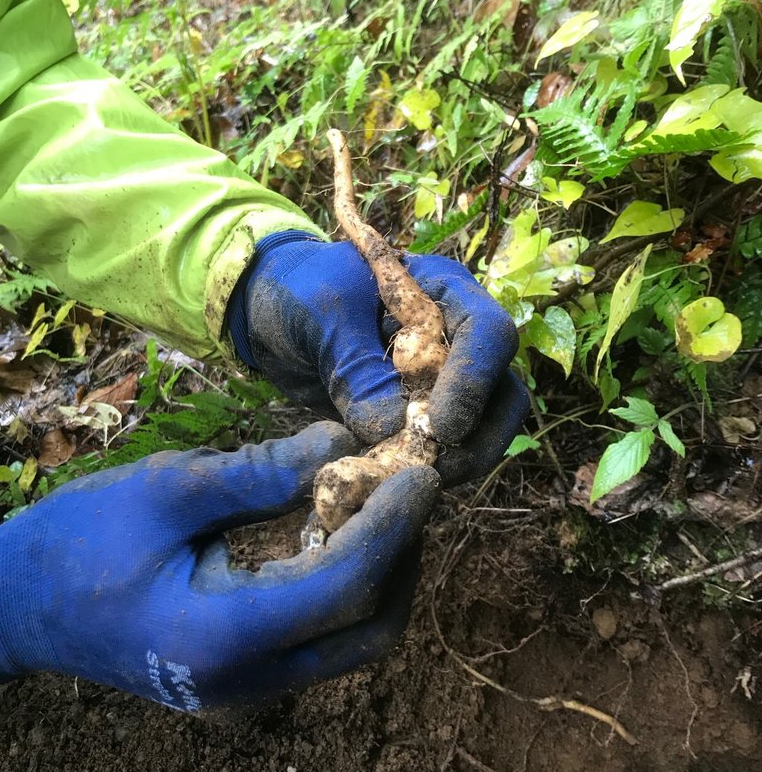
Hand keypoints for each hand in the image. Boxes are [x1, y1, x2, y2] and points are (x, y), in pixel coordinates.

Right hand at [0, 422, 439, 708]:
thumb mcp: (165, 490)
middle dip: (402, 556)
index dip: (393, 526)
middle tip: (409, 486)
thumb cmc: (77, 541)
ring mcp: (246, 685)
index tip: (420, 472)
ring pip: (353, 639)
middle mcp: (248, 678)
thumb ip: (258, 472)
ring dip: (381, 572)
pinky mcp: (242, 673)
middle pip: (369, 629)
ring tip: (384, 501)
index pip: (345, 585)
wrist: (15, 608)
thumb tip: (339, 444)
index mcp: (225, 636)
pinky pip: (321, 636)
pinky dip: (347, 585)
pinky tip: (341, 529)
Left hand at [226, 231, 528, 482]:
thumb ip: (357, 367)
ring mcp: (443, 379)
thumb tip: (392, 429)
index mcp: (444, 291)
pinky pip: (445, 449)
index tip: (440, 429)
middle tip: (434, 469)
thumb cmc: (298, 291)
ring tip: (411, 478)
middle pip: (502, 391)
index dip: (473, 383)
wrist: (268, 311)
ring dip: (460, 461)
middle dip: (478, 436)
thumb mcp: (321, 316)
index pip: (488, 334)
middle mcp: (457, 336)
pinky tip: (392, 480)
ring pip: (484, 428)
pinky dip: (426, 468)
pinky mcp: (420, 416)